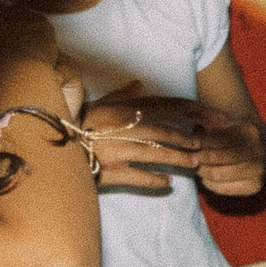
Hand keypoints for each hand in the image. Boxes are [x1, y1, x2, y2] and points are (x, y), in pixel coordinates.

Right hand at [84, 96, 265, 196]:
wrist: (53, 148)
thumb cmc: (78, 125)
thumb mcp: (98, 105)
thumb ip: (122, 95)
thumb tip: (139, 83)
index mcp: (122, 109)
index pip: (166, 106)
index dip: (193, 112)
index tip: (213, 119)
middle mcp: (121, 127)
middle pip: (164, 132)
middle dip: (187, 140)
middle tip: (203, 148)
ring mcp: (116, 150)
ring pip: (156, 154)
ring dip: (178, 159)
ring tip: (193, 164)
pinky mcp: (110, 171)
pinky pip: (139, 177)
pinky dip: (156, 181)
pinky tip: (168, 183)